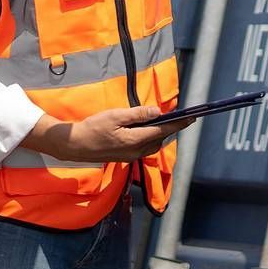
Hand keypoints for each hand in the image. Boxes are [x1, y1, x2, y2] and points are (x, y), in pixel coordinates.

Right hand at [39, 106, 192, 162]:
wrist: (75, 146)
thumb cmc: (93, 128)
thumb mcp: (116, 115)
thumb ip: (138, 114)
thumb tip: (157, 112)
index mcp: (134, 140)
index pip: (162, 130)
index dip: (179, 123)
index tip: (192, 117)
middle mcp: (135, 152)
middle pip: (160, 139)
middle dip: (171, 128)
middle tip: (181, 117)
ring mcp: (130, 156)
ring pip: (153, 145)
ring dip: (160, 133)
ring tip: (165, 121)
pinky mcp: (125, 157)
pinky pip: (144, 148)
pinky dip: (150, 138)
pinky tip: (147, 129)